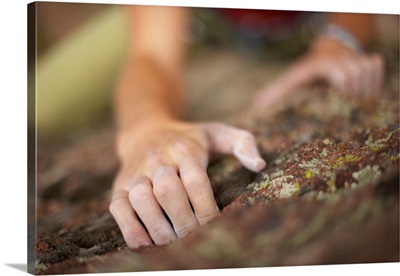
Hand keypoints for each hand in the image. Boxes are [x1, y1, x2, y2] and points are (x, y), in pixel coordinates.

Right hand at [109, 118, 265, 247]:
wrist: (145, 131)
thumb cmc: (188, 138)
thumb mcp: (217, 132)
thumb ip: (242, 143)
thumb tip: (259, 165)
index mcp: (185, 148)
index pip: (196, 180)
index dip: (206, 206)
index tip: (217, 225)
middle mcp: (158, 159)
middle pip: (168, 190)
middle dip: (185, 220)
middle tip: (196, 240)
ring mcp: (136, 173)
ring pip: (141, 198)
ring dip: (158, 226)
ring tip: (174, 245)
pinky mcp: (119, 185)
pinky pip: (119, 207)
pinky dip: (129, 228)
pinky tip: (146, 244)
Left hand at [253, 38, 383, 106]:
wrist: (329, 47)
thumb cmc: (309, 69)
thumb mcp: (292, 77)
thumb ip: (276, 90)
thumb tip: (256, 103)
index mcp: (321, 67)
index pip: (337, 79)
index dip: (338, 92)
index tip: (334, 102)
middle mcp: (339, 60)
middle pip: (353, 81)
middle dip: (350, 95)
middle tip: (344, 104)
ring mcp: (355, 58)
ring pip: (367, 76)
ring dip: (363, 90)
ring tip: (354, 98)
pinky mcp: (368, 58)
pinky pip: (377, 68)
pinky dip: (376, 80)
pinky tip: (366, 88)